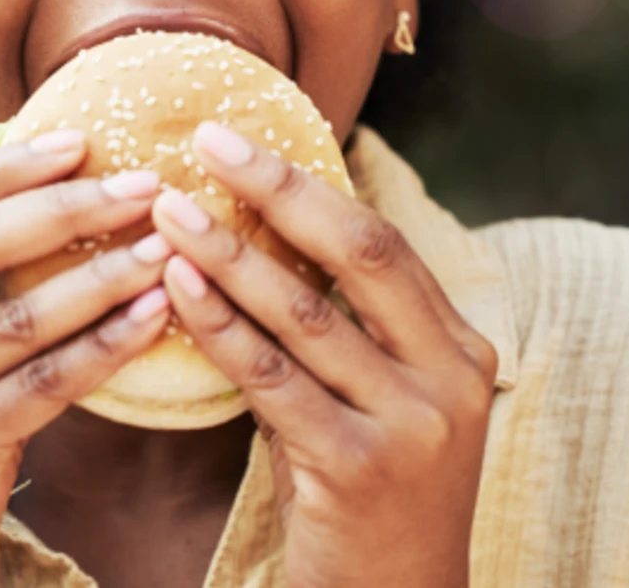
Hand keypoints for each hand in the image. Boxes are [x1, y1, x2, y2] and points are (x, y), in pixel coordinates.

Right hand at [0, 130, 175, 587]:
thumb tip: (22, 224)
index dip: (4, 169)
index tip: (78, 137)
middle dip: (59, 204)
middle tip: (140, 179)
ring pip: (10, 315)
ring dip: (100, 272)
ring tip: (169, 242)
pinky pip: (38, 385)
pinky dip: (104, 344)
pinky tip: (156, 317)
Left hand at [148, 121, 498, 587]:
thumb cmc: (361, 490)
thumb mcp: (368, 399)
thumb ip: (337, 327)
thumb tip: (249, 232)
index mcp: (459, 347)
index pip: (380, 243)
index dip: (305, 184)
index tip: (234, 138)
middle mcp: (451, 377)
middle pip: (359, 254)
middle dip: (279, 189)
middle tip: (206, 142)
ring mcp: (413, 425)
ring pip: (307, 316)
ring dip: (230, 256)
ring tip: (169, 210)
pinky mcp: (360, 469)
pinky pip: (273, 381)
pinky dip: (221, 328)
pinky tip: (176, 289)